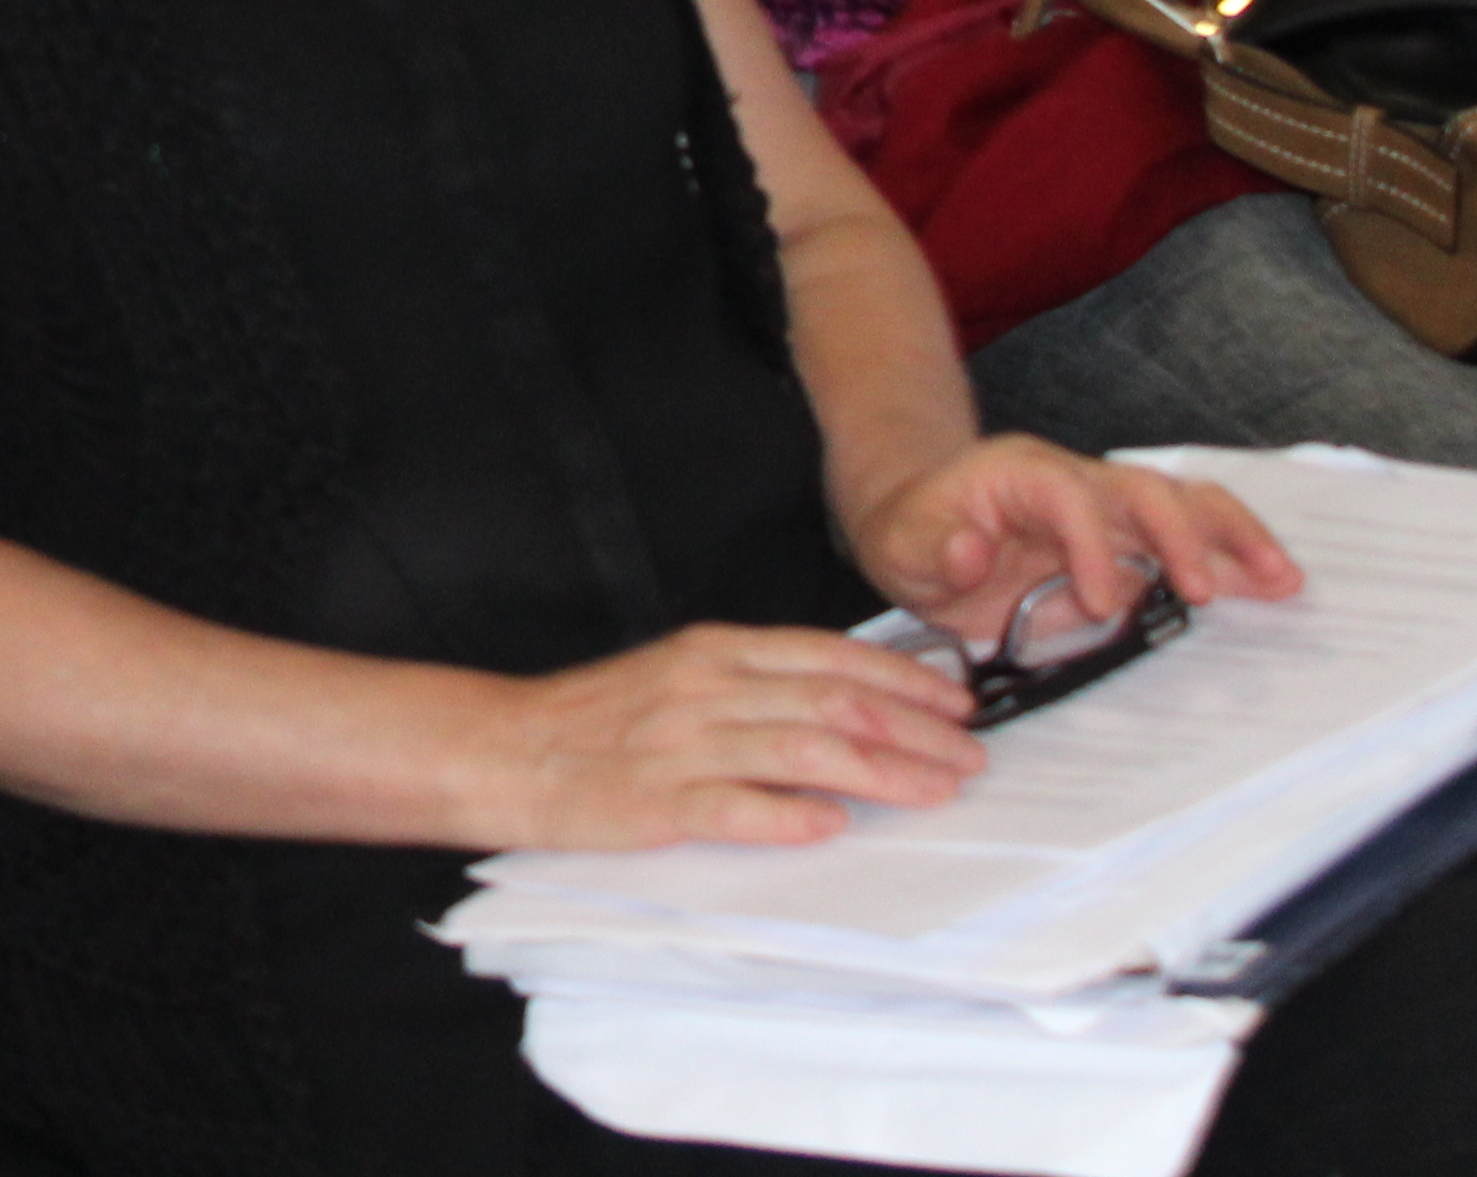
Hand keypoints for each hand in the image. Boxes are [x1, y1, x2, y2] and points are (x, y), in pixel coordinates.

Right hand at [463, 623, 982, 849]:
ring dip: (880, 772)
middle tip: (970, 756)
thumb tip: (850, 701)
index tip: (958, 703)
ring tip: (933, 789)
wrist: (506, 746)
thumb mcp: (682, 672)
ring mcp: (682, 746)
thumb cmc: (600, 717)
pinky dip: (787, 816)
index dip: (904, 680)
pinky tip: (831, 825)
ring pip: (801, 752)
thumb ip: (757, 682)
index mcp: (715, 651)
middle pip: (831, 704)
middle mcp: (706, 689)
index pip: (830, 657)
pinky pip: (732, 808)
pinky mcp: (656, 803)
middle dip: (914, 730)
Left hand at [847, 438, 1302, 643]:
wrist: (927, 527)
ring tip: (1280, 578)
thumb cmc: (916, 535)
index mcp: (1019, 476)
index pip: (1067, 498)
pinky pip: (1192, 536)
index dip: (1089, 547)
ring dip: (1232, 536)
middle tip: (1202, 592)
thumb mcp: (901, 544)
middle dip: (1178, 536)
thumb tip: (970, 549)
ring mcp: (1110, 509)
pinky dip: (1234, 554)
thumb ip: (934, 549)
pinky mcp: (1131, 542)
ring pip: (1182, 503)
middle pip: (1141, 490)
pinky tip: (1274, 583)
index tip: (1099, 603)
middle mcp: (1076, 482)